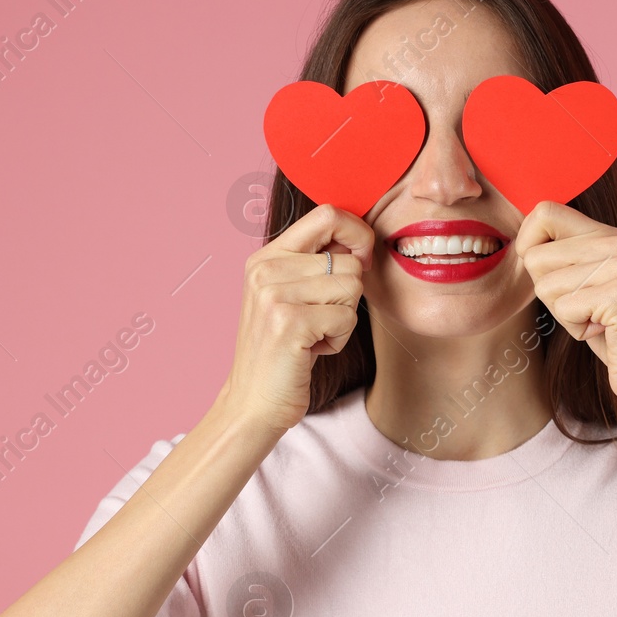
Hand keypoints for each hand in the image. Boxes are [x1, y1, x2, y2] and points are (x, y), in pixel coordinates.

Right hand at [220, 204, 372, 434]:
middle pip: (348, 260)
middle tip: (321, 320)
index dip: (358, 233)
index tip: (361, 260)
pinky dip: (339, 339)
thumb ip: (316, 263)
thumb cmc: (283, 350)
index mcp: (266, 256)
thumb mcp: (289, 296)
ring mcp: (274, 294)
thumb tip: (363, 239)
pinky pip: (347, 317)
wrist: (253, 402)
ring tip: (314, 335)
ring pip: (352, 288)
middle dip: (349, 296)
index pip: (327, 214)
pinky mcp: (289, 322)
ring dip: (344, 319)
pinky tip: (312, 350)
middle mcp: (265, 269)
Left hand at [513, 201, 616, 407]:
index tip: (544, 274)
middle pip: (535, 256)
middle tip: (584, 308)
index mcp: (608, 234)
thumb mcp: (587, 284)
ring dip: (563, 314)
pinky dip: (576, 329)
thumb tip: (521, 245)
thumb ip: (563, 258)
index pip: (544, 211)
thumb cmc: (613, 333)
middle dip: (549, 293)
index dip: (528, 243)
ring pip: (545, 286)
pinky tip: (603, 331)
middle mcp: (616, 242)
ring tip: (596, 319)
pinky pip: (564, 309)